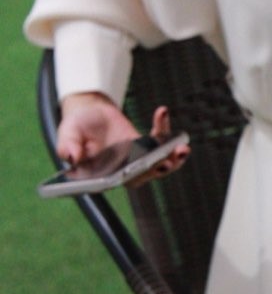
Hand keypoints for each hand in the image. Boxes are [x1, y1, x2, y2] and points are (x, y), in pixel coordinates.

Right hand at [57, 92, 189, 183]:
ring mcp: (137, 159)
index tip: (142, 169)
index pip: (118, 181)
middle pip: (145, 175)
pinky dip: (163, 127)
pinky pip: (160, 140)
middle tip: (169, 160)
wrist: (89, 113)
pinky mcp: (147, 146)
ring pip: (159, 163)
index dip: (132, 177)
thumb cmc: (76, 127)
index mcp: (103, 174)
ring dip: (173, 158)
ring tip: (182, 147)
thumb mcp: (67, 134)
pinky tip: (161, 112)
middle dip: (160, 169)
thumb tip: (71, 157)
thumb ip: (67, 146)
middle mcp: (123, 171)